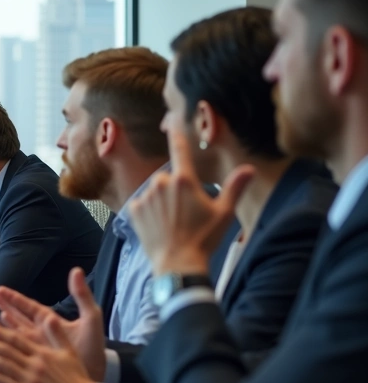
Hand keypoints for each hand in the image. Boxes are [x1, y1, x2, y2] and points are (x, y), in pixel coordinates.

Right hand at [0, 268, 106, 380]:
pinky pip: (17, 350)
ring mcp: (38, 347)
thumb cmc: (95, 348)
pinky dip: (6, 344)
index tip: (0, 291)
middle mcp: (42, 333)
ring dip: (3, 325)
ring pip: (16, 333)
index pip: (30, 307)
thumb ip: (82, 295)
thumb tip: (76, 271)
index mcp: (52, 322)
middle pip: (20, 317)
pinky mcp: (36, 360)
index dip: (15, 299)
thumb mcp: (91, 317)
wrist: (98, 373)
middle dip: (6, 307)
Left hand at [128, 129, 253, 275]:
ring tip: (174, 222)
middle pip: (170, 178)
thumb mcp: (224, 213)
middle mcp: (161, 183)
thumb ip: (235, 187)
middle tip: (187, 212)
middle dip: (177, 189)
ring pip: (155, 191)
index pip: (180, 148)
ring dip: (163, 201)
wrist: (177, 263)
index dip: (176, 131)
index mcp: (184, 180)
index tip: (170, 118)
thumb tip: (249, 168)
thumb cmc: (204, 238)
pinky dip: (150, 211)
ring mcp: (145, 197)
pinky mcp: (133, 210)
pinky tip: (160, 226)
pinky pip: (142, 204)